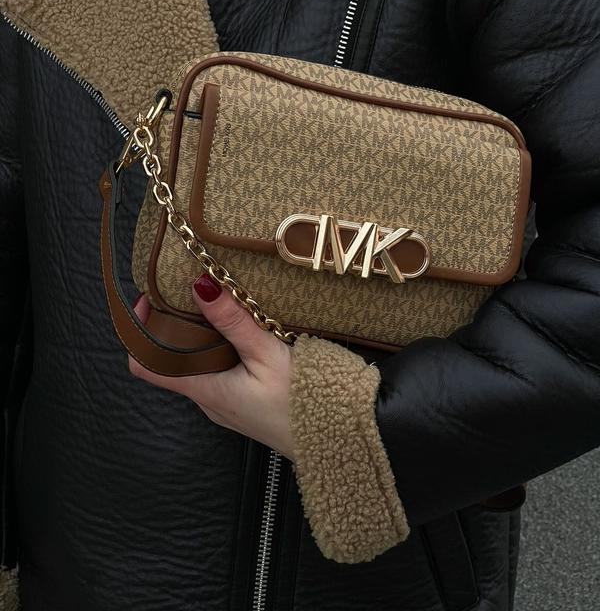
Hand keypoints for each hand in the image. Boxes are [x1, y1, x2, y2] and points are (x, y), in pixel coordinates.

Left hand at [130, 274, 294, 460]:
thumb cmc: (305, 404)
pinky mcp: (245, 402)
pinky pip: (220, 370)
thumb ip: (234, 322)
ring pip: (198, 364)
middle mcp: (209, 399)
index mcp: (206, 390)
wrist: (342, 440)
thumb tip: (199, 287)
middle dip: (173, 323)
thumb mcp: (269, 355)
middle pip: (171, 359)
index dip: (139, 332)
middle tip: (188, 288)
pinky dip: (222, 346)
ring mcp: (227, 403)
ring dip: (201, 334)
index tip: (149, 300)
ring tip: (216, 301)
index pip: (145, 366)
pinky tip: (242, 328)